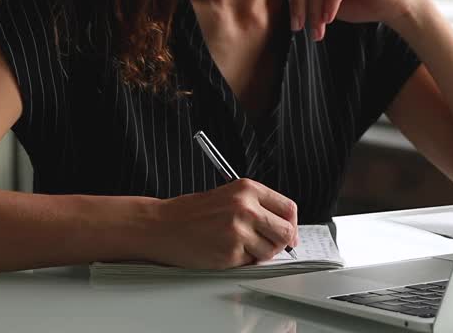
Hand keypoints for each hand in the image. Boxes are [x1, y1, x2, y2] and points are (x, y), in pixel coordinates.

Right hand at [151, 179, 298, 268]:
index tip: (288, 233)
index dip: (291, 224)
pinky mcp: (230, 252)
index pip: (288, 208)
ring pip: (271, 251)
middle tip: (268, 245)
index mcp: (247, 188)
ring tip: (238, 246)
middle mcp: (245, 207)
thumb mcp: (228, 196)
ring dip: (259, 254)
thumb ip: (256, 207)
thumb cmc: (191, 213)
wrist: (161, 225)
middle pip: (286, 232)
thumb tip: (284, 228)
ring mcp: (238, 230)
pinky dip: (241, 261)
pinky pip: (250, 262)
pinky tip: (223, 250)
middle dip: (281, 243)